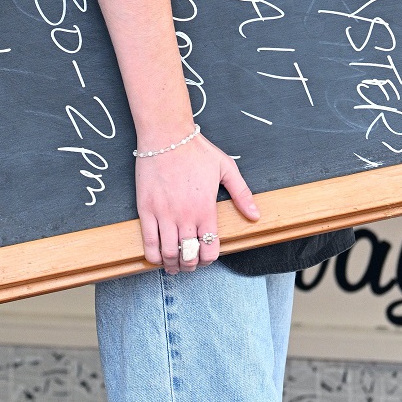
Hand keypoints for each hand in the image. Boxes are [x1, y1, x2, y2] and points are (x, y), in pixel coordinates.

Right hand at [136, 131, 258, 273]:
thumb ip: (241, 193)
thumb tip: (255, 215)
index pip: (209, 250)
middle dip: (191, 266)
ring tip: (174, 265)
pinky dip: (153, 256)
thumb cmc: (196, 150)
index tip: (206, 258)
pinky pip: (148, 242)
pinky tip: (157, 257)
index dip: (209, 260)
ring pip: (168, 254)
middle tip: (190, 264)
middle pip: (189, 256)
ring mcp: (164, 214)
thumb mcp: (226, 167)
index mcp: (205, 209)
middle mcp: (185, 216)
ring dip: (173, 265)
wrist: (166, 135)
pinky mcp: (146, 210)